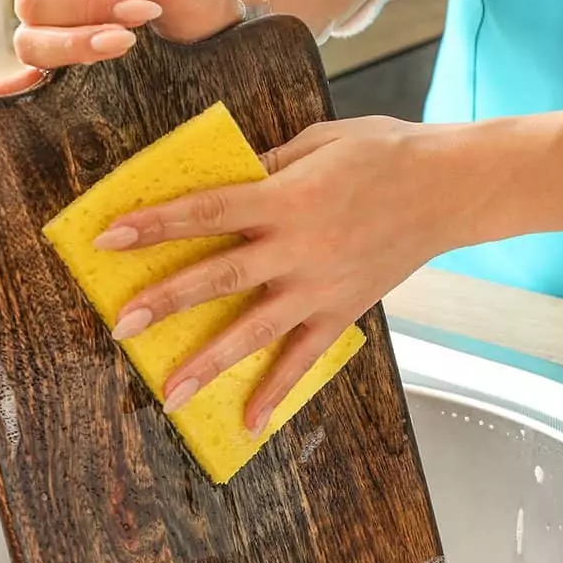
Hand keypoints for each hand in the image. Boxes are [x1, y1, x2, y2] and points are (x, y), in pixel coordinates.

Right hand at [0, 0, 252, 70]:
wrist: (219, 23)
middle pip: (30, 4)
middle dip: (85, 6)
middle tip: (139, 8)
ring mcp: (59, 37)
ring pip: (32, 43)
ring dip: (79, 42)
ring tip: (129, 39)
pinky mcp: (72, 74)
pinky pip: (25, 83)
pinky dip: (0, 92)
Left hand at [91, 116, 468, 435]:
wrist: (452, 187)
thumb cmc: (384, 151)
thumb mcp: (318, 141)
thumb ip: (268, 165)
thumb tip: (228, 182)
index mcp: (285, 197)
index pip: (207, 211)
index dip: (155, 224)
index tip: (109, 237)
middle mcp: (297, 247)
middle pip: (218, 276)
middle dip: (165, 301)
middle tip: (120, 324)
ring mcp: (320, 285)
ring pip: (255, 329)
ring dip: (209, 361)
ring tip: (170, 392)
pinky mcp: (343, 309)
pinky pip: (305, 357)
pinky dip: (277, 391)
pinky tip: (249, 422)